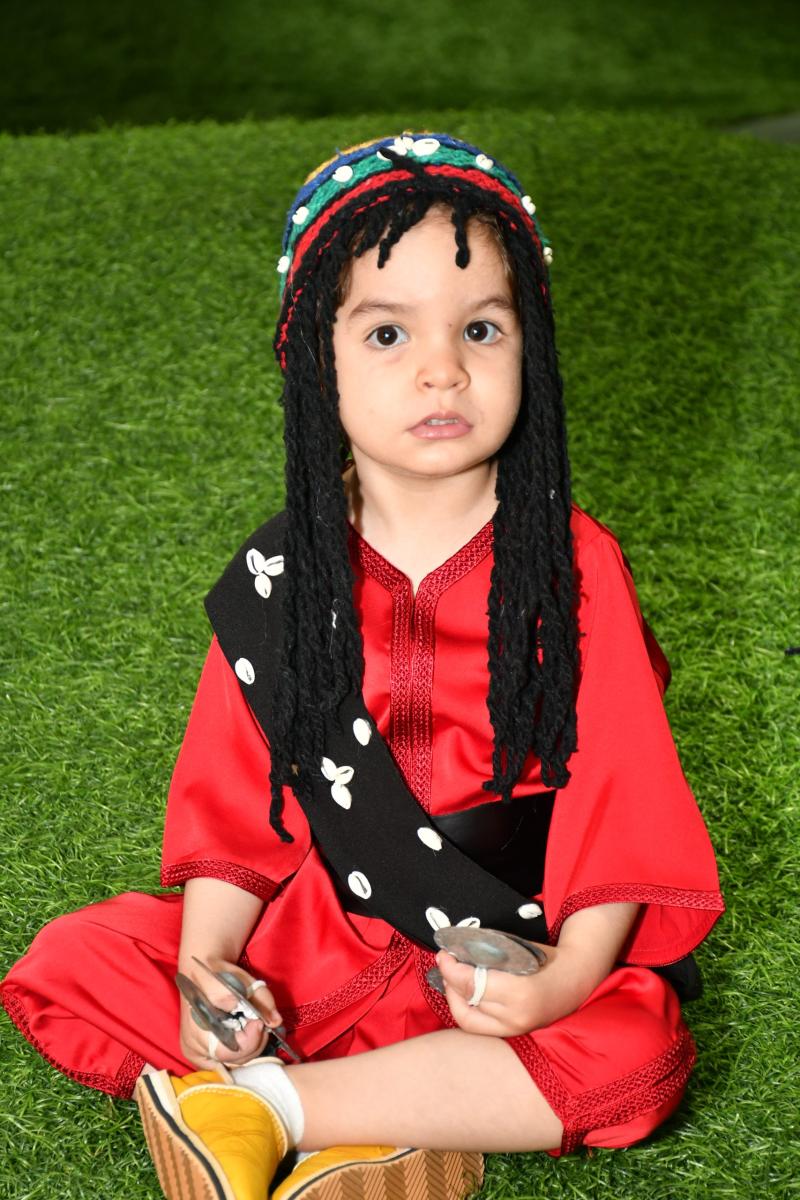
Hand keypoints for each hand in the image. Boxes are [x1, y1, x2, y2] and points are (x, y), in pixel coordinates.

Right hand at [178, 958, 282, 1070]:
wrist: (203, 972)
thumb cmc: (219, 974)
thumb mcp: (242, 979)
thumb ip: (260, 998)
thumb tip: (274, 1021)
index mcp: (196, 1028)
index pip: (227, 1052)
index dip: (250, 1040)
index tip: (259, 1021)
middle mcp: (193, 1048)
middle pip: (233, 1061)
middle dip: (254, 1042)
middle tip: (258, 1020)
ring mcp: (197, 1054)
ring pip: (233, 1064)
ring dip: (249, 1047)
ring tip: (251, 1025)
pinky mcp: (203, 1057)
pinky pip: (228, 1063)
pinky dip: (241, 1052)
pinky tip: (245, 1035)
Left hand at [436, 946, 555, 1037]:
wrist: (576, 981)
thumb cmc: (547, 959)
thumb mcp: (518, 949)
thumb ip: (488, 954)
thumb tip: (456, 951)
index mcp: (519, 991)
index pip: (471, 984)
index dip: (451, 969)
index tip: (444, 954)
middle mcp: (515, 1017)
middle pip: (467, 1002)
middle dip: (449, 982)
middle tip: (445, 964)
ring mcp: (515, 1030)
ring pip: (468, 1020)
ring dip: (454, 998)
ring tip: (452, 979)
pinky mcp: (513, 1034)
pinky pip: (479, 1026)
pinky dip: (466, 1009)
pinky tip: (464, 993)